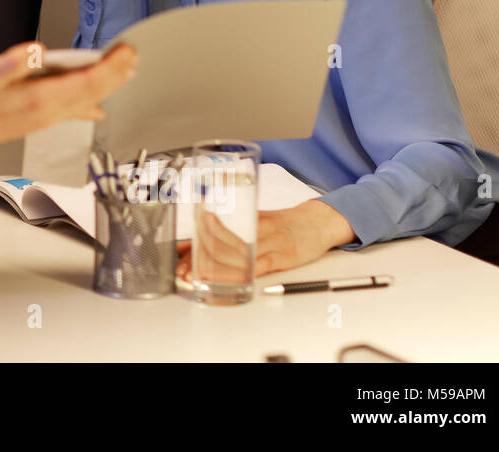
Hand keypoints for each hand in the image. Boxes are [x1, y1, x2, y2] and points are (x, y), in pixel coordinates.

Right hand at [0, 42, 138, 151]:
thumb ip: (15, 62)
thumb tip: (38, 51)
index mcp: (40, 98)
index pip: (87, 81)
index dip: (111, 67)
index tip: (126, 52)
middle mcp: (49, 112)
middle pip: (94, 93)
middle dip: (117, 74)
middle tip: (133, 57)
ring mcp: (47, 120)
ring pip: (87, 103)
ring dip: (108, 88)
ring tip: (124, 74)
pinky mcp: (41, 122)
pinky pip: (74, 113)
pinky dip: (91, 107)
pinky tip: (97, 110)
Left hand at [175, 199, 356, 280]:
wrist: (319, 221)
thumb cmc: (285, 223)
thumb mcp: (257, 220)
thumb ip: (234, 229)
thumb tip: (204, 241)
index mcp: (247, 219)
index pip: (214, 230)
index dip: (195, 243)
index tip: (179, 255)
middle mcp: (256, 229)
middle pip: (221, 243)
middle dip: (199, 258)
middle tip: (183, 270)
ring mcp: (270, 242)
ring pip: (237, 254)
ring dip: (215, 268)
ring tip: (198, 276)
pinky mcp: (284, 256)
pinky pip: (260, 265)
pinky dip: (244, 273)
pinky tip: (232, 279)